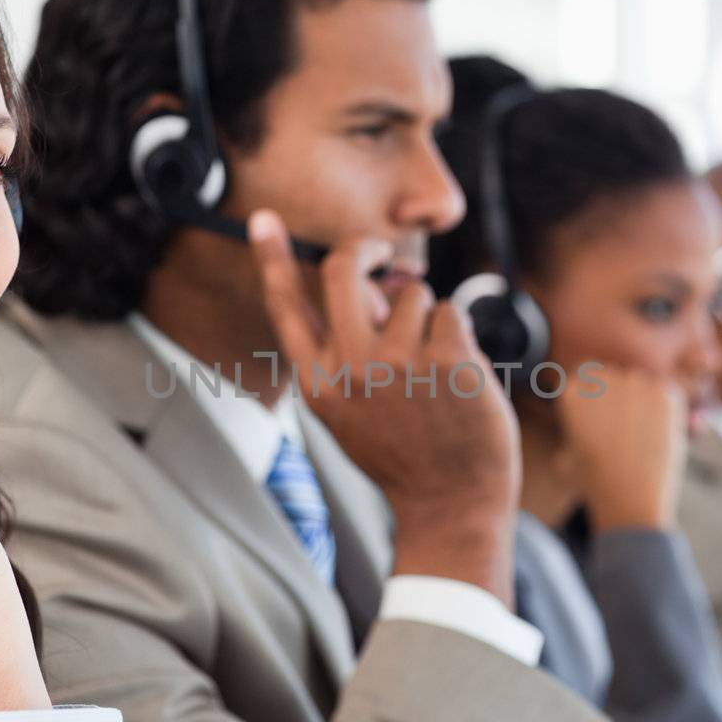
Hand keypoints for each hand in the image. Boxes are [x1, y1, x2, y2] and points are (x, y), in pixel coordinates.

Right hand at [248, 211, 519, 602]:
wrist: (451, 502)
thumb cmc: (403, 453)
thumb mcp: (350, 410)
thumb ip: (345, 350)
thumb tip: (368, 284)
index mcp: (318, 382)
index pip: (286, 306)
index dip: (272, 258)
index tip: (262, 219)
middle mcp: (351, 367)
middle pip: (345, 270)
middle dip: (367, 249)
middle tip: (383, 254)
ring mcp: (399, 361)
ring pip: (411, 293)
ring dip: (426, 317)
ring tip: (432, 366)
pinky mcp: (446, 357)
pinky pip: (450, 310)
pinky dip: (459, 333)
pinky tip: (458, 374)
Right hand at [556, 367, 685, 531]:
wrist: (630, 497)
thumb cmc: (595, 484)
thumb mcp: (564, 459)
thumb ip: (570, 435)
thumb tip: (579, 432)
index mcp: (571, 392)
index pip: (585, 376)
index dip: (596, 398)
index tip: (604, 420)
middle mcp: (601, 379)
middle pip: (614, 376)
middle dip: (620, 396)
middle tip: (626, 429)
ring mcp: (633, 382)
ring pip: (641, 382)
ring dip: (644, 400)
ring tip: (643, 435)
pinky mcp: (663, 391)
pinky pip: (666, 392)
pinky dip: (667, 410)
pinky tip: (659, 434)